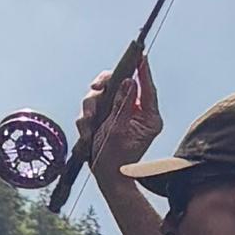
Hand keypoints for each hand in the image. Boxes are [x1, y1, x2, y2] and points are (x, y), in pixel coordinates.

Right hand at [75, 51, 159, 173]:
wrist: (106, 178)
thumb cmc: (116, 160)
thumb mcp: (118, 131)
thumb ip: (122, 104)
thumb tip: (129, 81)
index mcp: (148, 117)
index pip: (147, 88)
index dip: (142, 71)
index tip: (140, 55)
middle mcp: (134, 112)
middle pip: (119, 85)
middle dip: (103, 89)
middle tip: (96, 89)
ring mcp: (119, 114)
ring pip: (101, 95)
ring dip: (91, 109)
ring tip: (89, 125)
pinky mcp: (106, 117)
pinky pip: (93, 108)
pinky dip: (87, 120)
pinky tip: (87, 133)